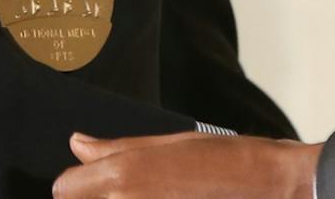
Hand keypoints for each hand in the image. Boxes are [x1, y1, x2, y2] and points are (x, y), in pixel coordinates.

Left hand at [53, 131, 323, 198]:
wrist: (269, 187)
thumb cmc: (225, 160)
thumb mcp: (170, 143)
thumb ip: (116, 148)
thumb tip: (78, 145)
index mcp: (124, 176)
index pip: (65, 188)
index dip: (78, 182)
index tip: (93, 179)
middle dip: (96, 196)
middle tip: (136, 186)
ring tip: (157, 192)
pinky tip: (165, 197)